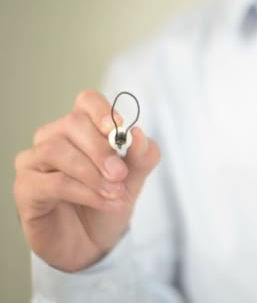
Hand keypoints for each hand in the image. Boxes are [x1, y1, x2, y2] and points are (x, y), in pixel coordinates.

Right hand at [13, 90, 159, 271]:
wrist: (92, 243)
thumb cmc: (107, 202)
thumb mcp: (134, 179)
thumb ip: (142, 157)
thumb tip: (138, 135)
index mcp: (81, 129)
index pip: (86, 102)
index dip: (101, 111)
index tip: (118, 128)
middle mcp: (53, 138)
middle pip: (72, 123)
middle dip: (100, 148)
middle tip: (121, 174)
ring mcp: (34, 162)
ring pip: (57, 151)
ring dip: (92, 173)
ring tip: (115, 193)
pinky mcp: (25, 189)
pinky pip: (52, 183)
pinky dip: (85, 193)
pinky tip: (105, 203)